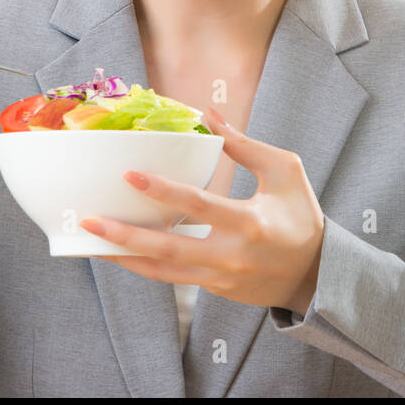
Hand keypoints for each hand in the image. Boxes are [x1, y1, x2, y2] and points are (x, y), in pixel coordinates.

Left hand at [80, 107, 324, 313]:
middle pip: (169, 248)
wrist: (314, 273)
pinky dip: (144, 264)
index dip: (163, 190)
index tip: (130, 175)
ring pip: (163, 271)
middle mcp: (231, 256)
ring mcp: (221, 279)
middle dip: (125, 236)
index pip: (199, 206)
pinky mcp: (214, 290)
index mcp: (250, 222)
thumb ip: (244, 145)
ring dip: (124, 257)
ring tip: (90, 241)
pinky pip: (172, 277)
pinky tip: (120, 251)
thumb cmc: (301, 215)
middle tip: (89, 221)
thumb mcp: (284, 171)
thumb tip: (209, 114)